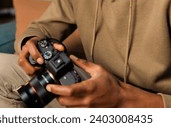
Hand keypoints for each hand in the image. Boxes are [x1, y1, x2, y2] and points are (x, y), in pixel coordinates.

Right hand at [18, 37, 65, 75]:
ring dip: (29, 70)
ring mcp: (22, 57)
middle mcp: (24, 50)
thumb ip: (56, 46)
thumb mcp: (49, 43)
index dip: (35, 54)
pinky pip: (23, 69)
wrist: (35, 45)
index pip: (30, 46)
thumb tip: (61, 48)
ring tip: (38, 71)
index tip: (41, 62)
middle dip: (30, 67)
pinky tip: (36, 73)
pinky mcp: (22, 63)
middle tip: (39, 69)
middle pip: (22, 59)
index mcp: (31, 43)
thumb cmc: (41, 45)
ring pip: (22, 65)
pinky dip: (30, 72)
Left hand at [46, 56, 163, 107]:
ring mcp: (87, 108)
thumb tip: (72, 58)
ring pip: (68, 108)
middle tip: (54, 88)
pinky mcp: (88, 113)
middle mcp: (86, 100)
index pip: (68, 91)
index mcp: (89, 88)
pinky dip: (70, 106)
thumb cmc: (111, 85)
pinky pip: (74, 111)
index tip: (50, 85)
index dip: (56, 89)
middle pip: (64, 101)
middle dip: (57, 95)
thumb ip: (84, 64)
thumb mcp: (98, 70)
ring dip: (63, 101)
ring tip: (63, 93)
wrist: (121, 98)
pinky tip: (71, 99)